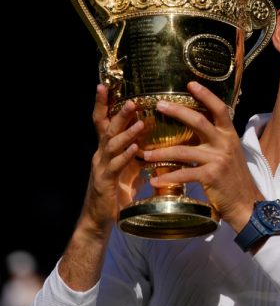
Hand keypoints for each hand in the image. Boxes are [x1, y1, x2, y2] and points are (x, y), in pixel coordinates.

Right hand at [80, 84, 143, 238]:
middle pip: (107, 128)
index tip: (104, 84)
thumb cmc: (116, 193)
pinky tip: (135, 149)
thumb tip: (154, 139)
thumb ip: (138, 153)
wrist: (99, 220)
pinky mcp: (105, 182)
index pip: (103, 121)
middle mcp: (101, 155)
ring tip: (140, 122)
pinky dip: (126, 156)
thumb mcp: (130, 168)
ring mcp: (102, 168)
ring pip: (111, 145)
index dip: (103, 103)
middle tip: (132, 100)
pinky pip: (115, 167)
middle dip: (118, 113)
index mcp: (107, 149)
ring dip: (126, 133)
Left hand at [144, 81, 261, 231]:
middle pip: (199, 121)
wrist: (245, 202)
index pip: (219, 109)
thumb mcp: (229, 153)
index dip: (206, 95)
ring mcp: (218, 159)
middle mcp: (225, 143)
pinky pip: (184, 174)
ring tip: (145, 154)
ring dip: (161, 152)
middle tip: (159, 105)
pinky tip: (155, 181)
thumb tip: (194, 126)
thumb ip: (215, 140)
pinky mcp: (211, 176)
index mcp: (230, 135)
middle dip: (177, 112)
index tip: (190, 84)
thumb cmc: (234, 178)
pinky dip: (168, 177)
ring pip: (184, 150)